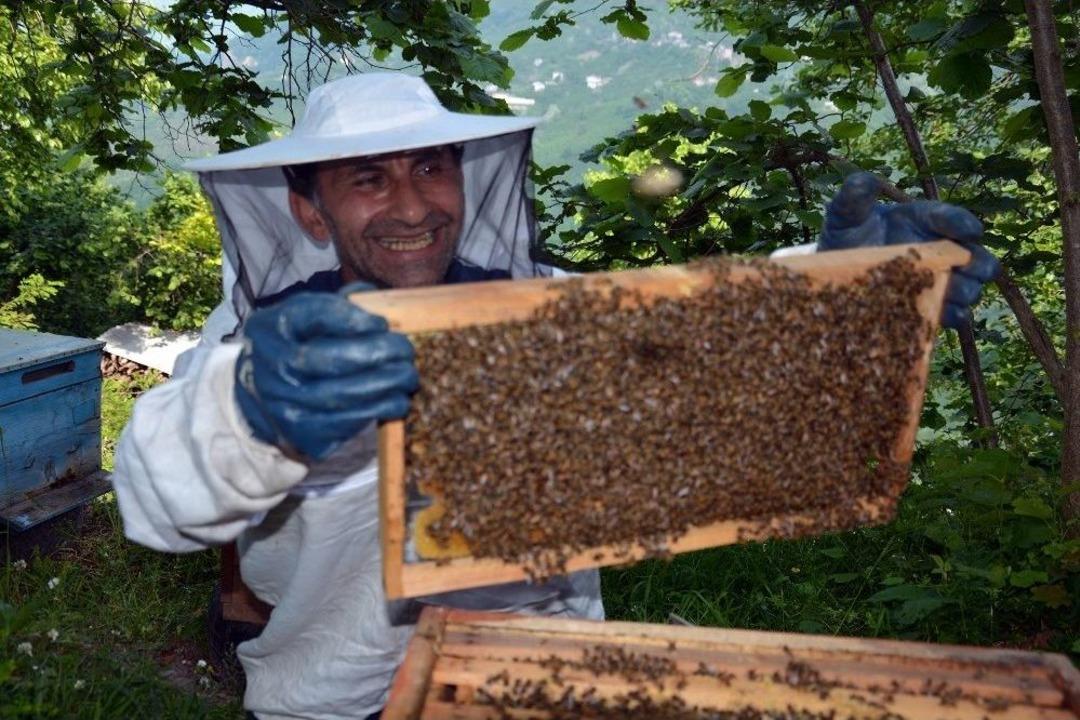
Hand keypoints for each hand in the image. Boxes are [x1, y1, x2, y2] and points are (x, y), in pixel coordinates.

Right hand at [234, 283, 417, 460]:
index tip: (382, 323)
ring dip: (385, 385)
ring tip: (408, 376)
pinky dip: (378, 410)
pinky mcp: (303, 435)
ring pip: (341, 395)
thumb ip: (340, 304)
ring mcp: (284, 405)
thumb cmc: (299, 347)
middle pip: (328, 358)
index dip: (353, 318)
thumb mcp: (308, 318)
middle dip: (376, 353)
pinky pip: (346, 424)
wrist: (266, 397)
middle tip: (405, 350)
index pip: (312, 316)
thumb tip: (375, 297)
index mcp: (271, 327)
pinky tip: (397, 400)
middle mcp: (271, 367)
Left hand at [819, 172, 999, 328]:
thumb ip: (854, 197)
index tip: (968, 230)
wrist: (836, 273)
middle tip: (968, 264)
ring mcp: (939, 279)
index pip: (951, 218)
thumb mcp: (846, 215)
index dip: (961, 223)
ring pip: (969, 286)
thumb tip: (862, 180)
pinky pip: (955, 314)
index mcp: (926, 220)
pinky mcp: (932, 305)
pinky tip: (953, 315)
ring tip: (956, 292)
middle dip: (976, 260)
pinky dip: (957, 315)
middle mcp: (940, 249)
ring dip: (966, 289)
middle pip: (974, 255)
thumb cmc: (848, 235)